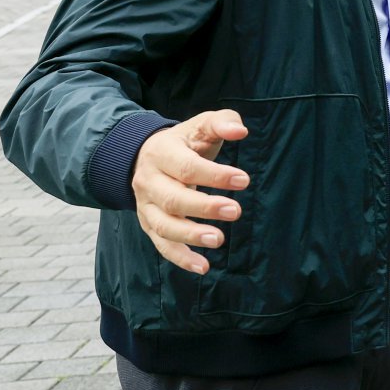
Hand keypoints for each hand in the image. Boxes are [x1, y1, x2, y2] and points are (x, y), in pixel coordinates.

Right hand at [132, 110, 249, 273]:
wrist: (147, 156)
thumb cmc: (185, 142)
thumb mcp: (201, 126)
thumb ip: (222, 122)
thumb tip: (240, 130)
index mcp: (162, 153)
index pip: (187, 167)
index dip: (215, 175)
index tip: (243, 180)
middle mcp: (149, 181)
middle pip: (173, 199)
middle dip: (205, 207)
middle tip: (236, 211)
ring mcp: (146, 206)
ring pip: (164, 225)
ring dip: (191, 235)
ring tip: (219, 240)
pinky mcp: (149, 225)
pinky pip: (162, 245)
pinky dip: (181, 258)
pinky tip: (203, 267)